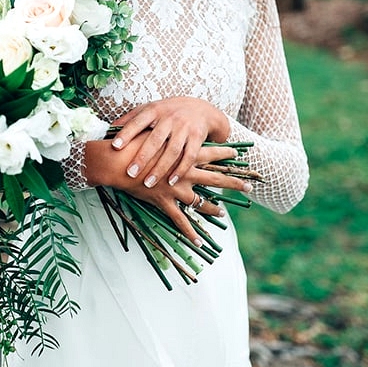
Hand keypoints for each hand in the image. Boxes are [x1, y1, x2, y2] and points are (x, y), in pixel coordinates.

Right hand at [85, 134, 249, 246]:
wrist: (118, 161)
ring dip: (213, 208)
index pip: (210, 153)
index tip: (238, 152)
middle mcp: (184, 172)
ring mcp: (176, 189)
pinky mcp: (164, 202)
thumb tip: (165, 124)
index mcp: (183, 153)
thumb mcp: (151, 131)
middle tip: (249, 187)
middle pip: (215, 178)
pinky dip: (189, 232)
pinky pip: (180, 221)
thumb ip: (162, 130)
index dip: (225, 153)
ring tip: (223, 213)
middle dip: (233, 182)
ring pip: (200, 202)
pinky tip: (199, 242)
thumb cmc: (132, 143)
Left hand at [109, 97, 230, 188]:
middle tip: (130, 173)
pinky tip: (170, 181)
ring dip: (160, 169)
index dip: (126, 133)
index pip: (137, 121)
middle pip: (155, 139)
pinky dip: (180, 170)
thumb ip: (131, 118)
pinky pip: (188, 156)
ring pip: (171, 151)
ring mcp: (184, 128)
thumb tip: (109, 128)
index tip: (115, 146)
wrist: (201, 109)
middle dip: (142, 157)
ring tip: (148, 183)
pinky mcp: (197, 137)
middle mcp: (169, 118)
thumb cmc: (168, 112)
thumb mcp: (150, 109)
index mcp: (154, 110)